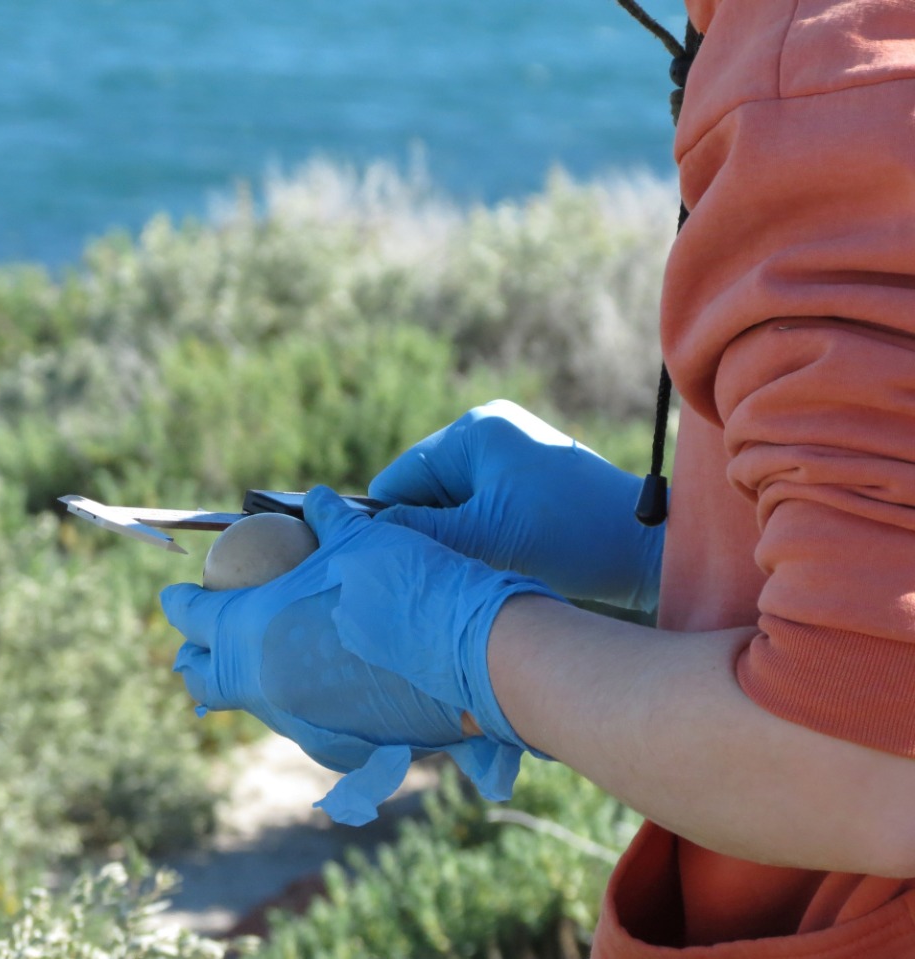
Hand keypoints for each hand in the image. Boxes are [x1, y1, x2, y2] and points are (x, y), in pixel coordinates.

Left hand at [161, 486, 562, 824]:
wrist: (472, 652)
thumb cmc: (408, 585)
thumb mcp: (358, 539)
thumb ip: (324, 519)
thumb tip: (311, 500)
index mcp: (255, 628)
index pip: (195, 618)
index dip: (179, 603)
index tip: (172, 597)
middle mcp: (266, 683)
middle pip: (205, 679)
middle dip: (194, 657)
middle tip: (197, 639)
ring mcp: (301, 721)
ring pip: (250, 705)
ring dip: (242, 681)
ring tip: (251, 660)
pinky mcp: (337, 745)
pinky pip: (297, 724)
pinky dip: (292, 703)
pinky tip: (310, 685)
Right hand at [368, 400, 663, 611]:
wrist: (648, 545)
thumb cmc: (570, 537)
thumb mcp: (485, 538)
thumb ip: (421, 531)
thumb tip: (364, 535)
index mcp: (473, 430)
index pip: (399, 478)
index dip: (394, 524)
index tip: (401, 565)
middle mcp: (486, 428)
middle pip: (422, 487)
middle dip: (429, 528)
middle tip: (449, 568)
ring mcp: (507, 448)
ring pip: (448, 499)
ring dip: (454, 533)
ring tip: (479, 563)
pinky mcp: (524, 474)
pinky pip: (476, 501)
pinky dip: (477, 531)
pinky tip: (496, 555)